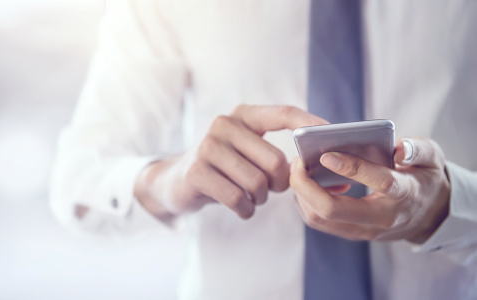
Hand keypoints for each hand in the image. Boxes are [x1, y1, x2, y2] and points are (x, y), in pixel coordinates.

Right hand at [135, 105, 326, 221]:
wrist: (177, 181)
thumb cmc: (225, 168)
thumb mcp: (249, 153)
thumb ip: (281, 156)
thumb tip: (332, 175)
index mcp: (243, 115)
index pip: (283, 113)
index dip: (309, 124)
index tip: (330, 136)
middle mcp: (224, 124)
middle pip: (275, 161)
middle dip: (280, 184)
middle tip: (273, 189)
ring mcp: (207, 146)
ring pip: (257, 182)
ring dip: (261, 199)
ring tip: (253, 197)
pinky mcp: (197, 171)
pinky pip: (238, 198)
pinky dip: (246, 210)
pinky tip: (242, 207)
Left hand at [290, 137, 450, 243]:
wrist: (429, 215)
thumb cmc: (424, 178)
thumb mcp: (431, 158)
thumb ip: (417, 150)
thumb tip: (399, 148)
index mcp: (406, 193)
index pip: (379, 182)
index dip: (352, 168)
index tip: (326, 154)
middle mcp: (382, 218)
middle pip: (333, 210)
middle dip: (306, 186)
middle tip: (297, 161)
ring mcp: (364, 230)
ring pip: (320, 218)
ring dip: (302, 194)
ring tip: (299, 168)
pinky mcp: (351, 232)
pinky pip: (319, 221)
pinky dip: (306, 201)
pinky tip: (306, 182)